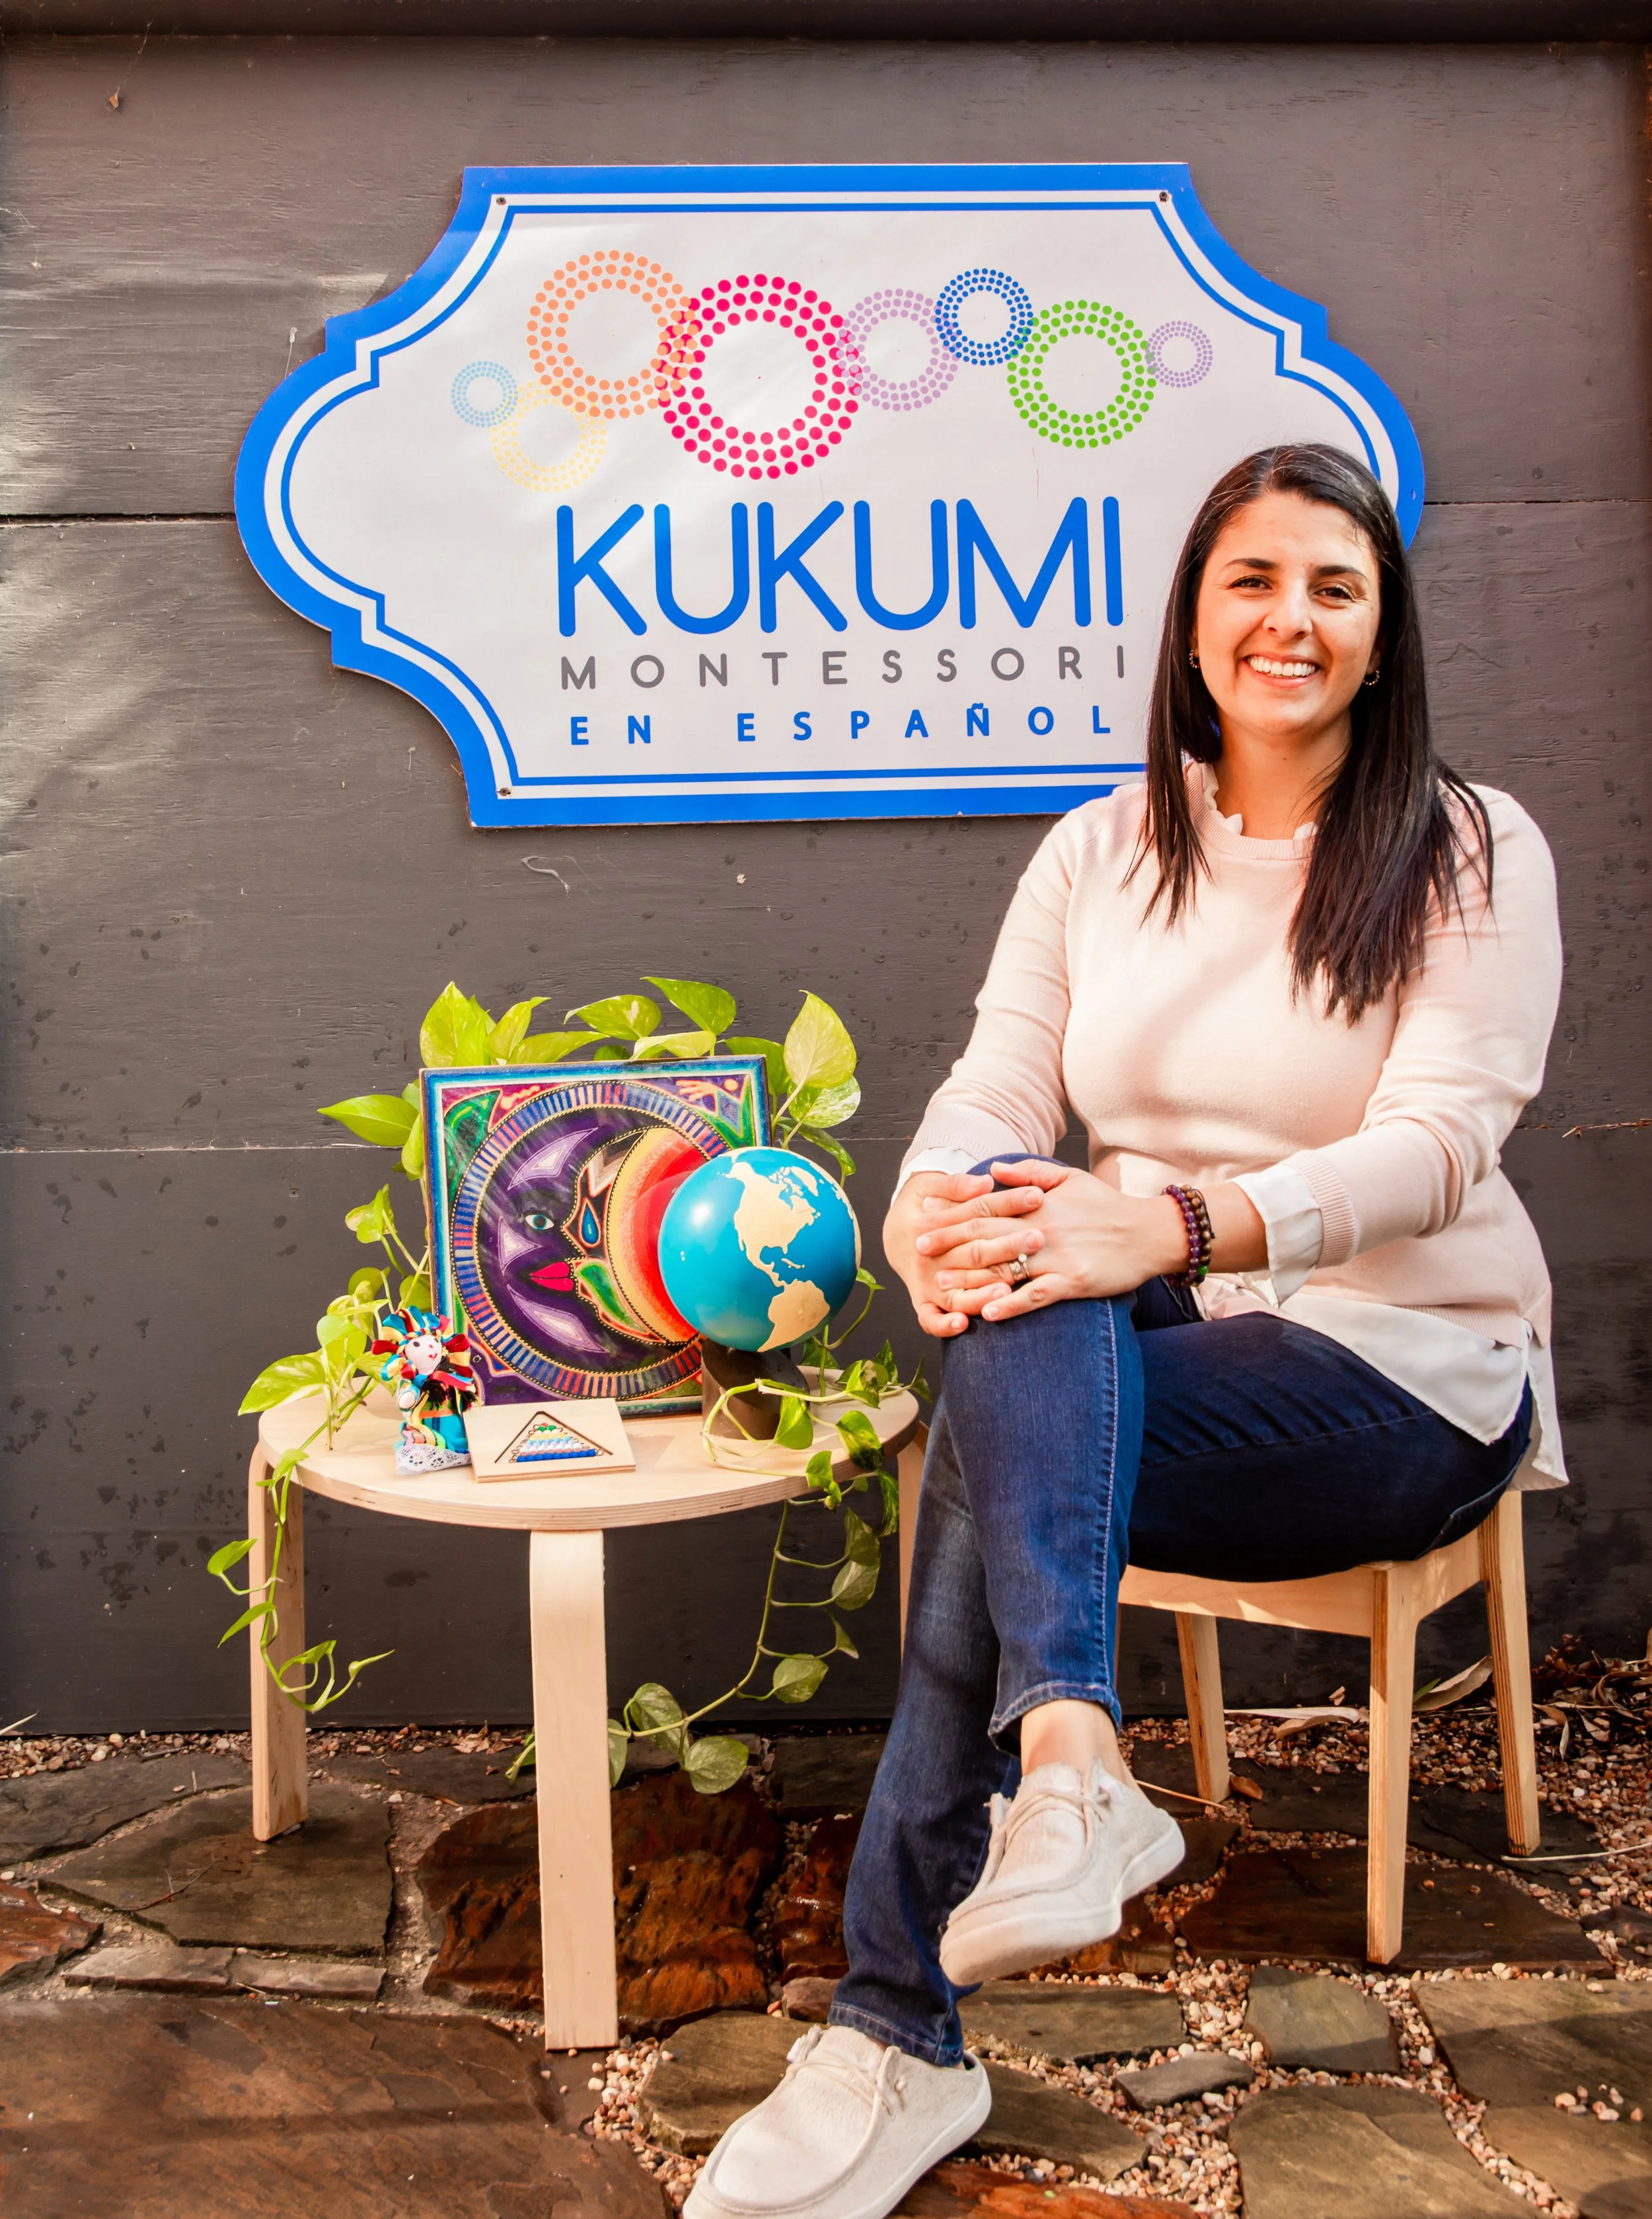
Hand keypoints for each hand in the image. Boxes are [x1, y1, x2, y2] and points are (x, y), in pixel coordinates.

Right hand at [883, 1167, 1046, 1338]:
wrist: (892, 1233)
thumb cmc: (919, 1205)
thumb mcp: (928, 1185)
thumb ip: (956, 1184)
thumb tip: (986, 1181)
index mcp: (930, 1222)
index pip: (977, 1212)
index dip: (1009, 1203)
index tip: (1038, 1196)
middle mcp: (928, 1256)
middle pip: (973, 1252)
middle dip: (1008, 1246)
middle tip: (1038, 1239)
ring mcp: (925, 1282)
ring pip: (957, 1290)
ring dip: (983, 1291)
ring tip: (1009, 1287)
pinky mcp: (922, 1302)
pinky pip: (930, 1319)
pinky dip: (944, 1324)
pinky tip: (963, 1323)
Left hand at [919, 1160, 1188, 1321]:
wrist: (1149, 1233)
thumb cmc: (1107, 1205)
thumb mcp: (1069, 1178)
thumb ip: (1028, 1171)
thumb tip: (991, 1168)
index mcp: (1038, 1204)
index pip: (985, 1207)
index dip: (952, 1212)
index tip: (924, 1217)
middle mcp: (1043, 1229)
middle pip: (987, 1237)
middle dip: (949, 1244)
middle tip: (918, 1251)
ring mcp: (1058, 1258)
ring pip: (1007, 1270)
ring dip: (971, 1279)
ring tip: (941, 1287)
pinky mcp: (1075, 1283)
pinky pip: (1037, 1297)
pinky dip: (1011, 1306)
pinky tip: (987, 1315)